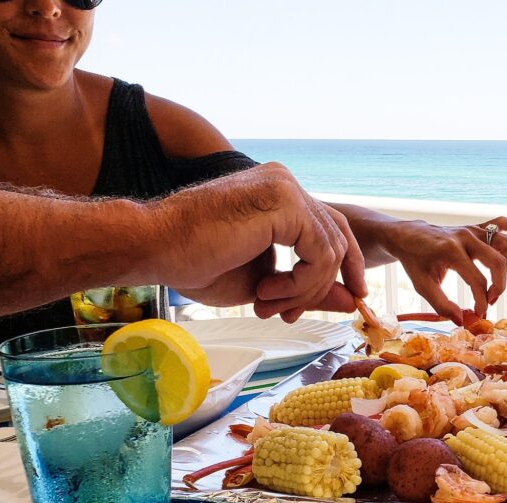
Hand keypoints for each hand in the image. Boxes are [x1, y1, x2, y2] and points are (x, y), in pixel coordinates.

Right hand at [150, 163, 366, 320]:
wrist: (155, 248)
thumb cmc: (197, 263)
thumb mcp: (267, 284)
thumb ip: (311, 288)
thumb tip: (351, 301)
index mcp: (279, 195)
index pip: (330, 228)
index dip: (343, 266)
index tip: (347, 298)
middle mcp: (286, 184)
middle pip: (337, 238)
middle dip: (323, 285)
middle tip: (289, 314)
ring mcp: (287, 189)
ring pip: (331, 249)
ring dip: (304, 290)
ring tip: (267, 304)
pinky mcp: (285, 201)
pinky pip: (320, 252)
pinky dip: (301, 282)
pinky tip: (265, 291)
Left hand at [384, 217, 506, 320]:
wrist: (409, 236)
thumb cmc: (416, 262)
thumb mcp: (422, 286)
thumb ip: (441, 305)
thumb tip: (462, 320)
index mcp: (450, 251)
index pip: (476, 279)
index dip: (481, 300)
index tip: (479, 313)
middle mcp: (465, 237)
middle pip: (496, 261)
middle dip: (498, 285)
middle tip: (490, 301)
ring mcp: (472, 230)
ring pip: (504, 244)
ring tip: (497, 282)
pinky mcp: (476, 227)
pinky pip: (501, 223)